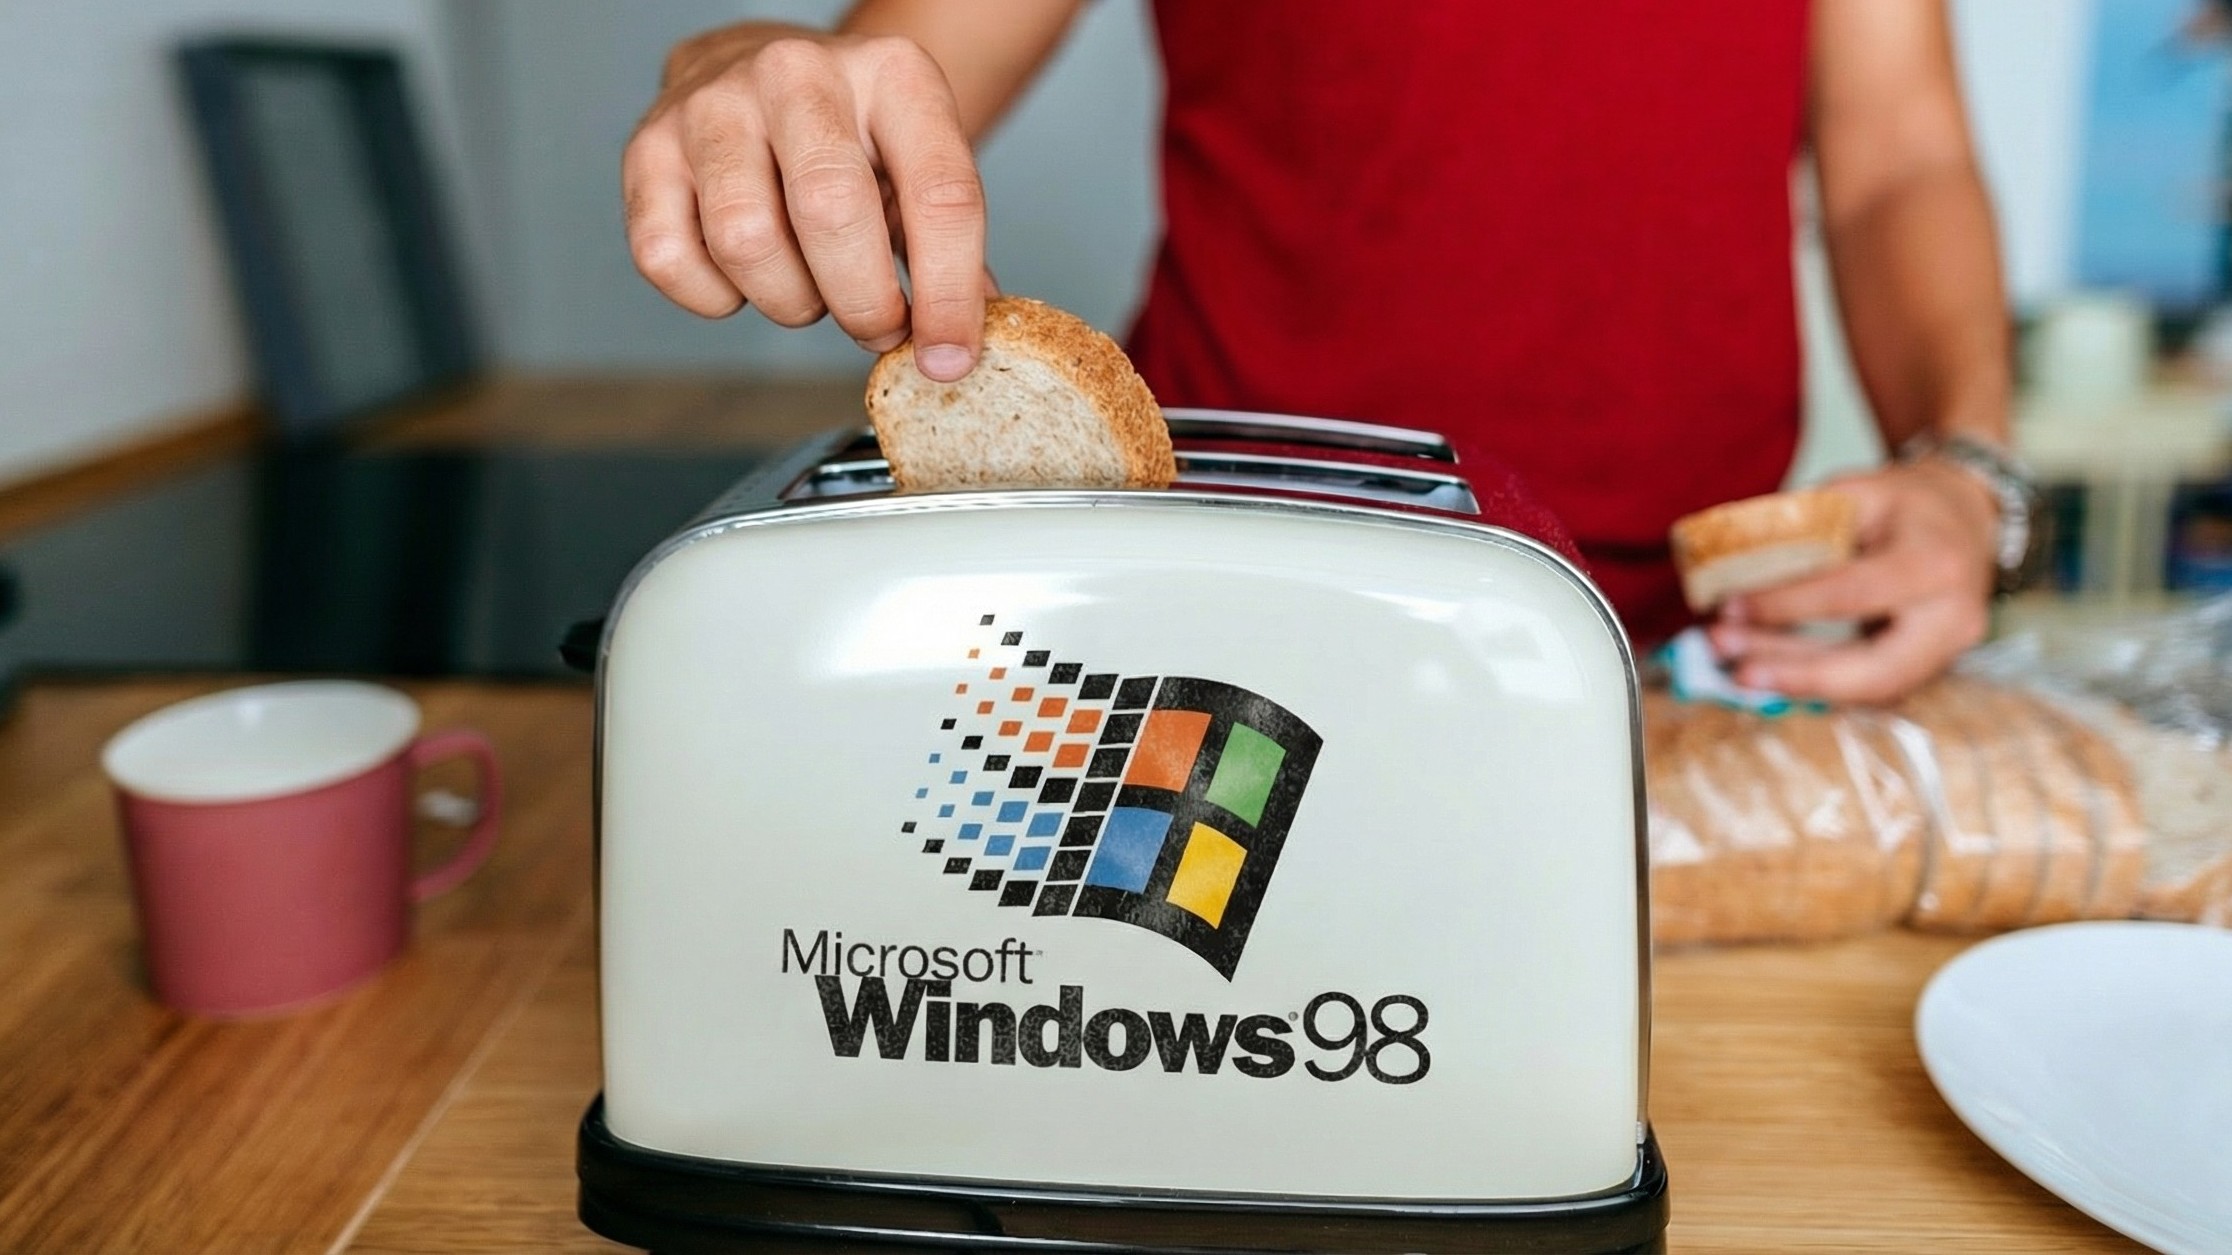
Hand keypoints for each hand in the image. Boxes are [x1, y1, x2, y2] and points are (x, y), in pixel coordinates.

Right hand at [624, 25, 989, 379]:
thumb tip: (953, 349)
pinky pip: (671, 260)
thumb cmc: (850, 137)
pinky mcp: (646, 149)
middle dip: (862, 302)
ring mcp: (712, 106)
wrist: (758, 68)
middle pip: (831, 212)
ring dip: (789, 300)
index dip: (948, 293)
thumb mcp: (917, 165)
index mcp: (892, 75)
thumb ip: (945, 251)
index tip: (947, 357)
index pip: (939, 194)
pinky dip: (715, 297)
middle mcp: (797, 74)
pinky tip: (744, 276)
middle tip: (877, 328)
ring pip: (747, 241)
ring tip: (809, 288)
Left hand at [1706, 460, 1997, 704]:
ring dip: (1800, 683)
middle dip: (1799, 674)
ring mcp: (1948, 650)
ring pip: (1870, 687)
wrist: (1969, 516)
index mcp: (1934, 562)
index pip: (1852, 592)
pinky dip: (1818, 682)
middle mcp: (1953, 618)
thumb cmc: (1907, 502)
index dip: (1787, 604)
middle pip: (1874, 669)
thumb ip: (1802, 527)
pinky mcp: (1930, 667)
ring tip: (1740, 673)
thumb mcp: (1858, 491)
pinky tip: (1770, 671)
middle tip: (1736, 671)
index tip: (1730, 605)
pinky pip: (1870, 687)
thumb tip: (1729, 564)